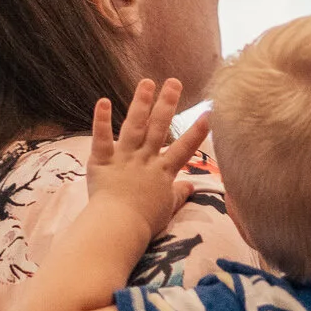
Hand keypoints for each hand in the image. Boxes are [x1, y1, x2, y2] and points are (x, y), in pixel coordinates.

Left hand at [87, 79, 210, 240]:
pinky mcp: (102, 161)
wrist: (119, 228)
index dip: (197, 131)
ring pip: (134, 126)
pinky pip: (101, 138)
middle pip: (158, 127)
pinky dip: (101, 120)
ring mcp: (124, 158)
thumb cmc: (145, 223)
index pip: (184, 148)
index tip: (209, 113)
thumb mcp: (168, 209)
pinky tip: (103, 100)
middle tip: (174, 82)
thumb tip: (191, 187)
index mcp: (163, 172)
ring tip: (147, 82)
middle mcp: (145, 159)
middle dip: (167, 104)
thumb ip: (179, 195)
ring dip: (140, 103)